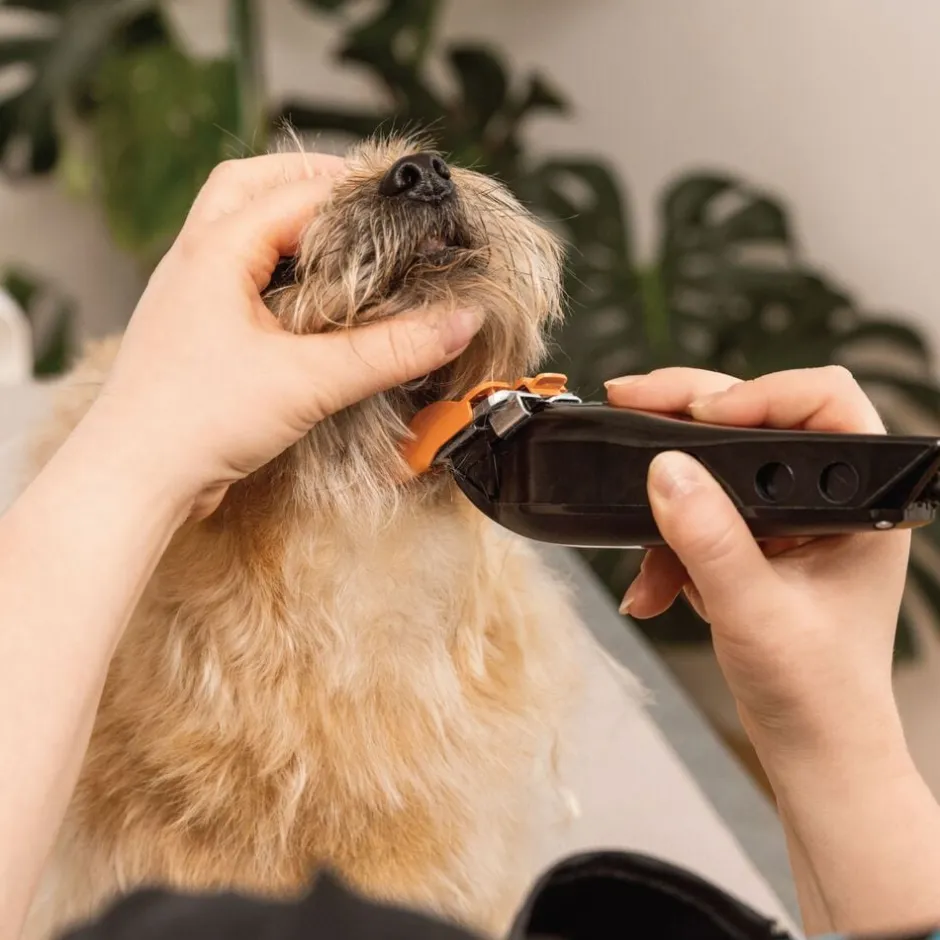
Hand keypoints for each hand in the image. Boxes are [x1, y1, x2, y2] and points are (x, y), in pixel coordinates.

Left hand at [84, 154, 482, 518]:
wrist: (133, 481)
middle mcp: (196, 260)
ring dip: (289, 225)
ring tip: (343, 242)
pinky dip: (276, 270)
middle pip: (251, 186)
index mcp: (215, 250)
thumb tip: (458, 323)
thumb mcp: (309, 381)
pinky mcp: (196, 330)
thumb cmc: (197, 423)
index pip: (297, 191)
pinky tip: (309, 299)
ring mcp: (191, 295)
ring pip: (239, 230)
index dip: (356, 190)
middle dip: (310, 182)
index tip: (407, 203)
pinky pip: (238, 276)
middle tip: (365, 199)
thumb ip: (389, 351)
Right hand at [606, 366, 909, 769]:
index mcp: (859, 502)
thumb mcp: (756, 611)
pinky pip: (699, 513)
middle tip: (632, 400)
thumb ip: (710, 539)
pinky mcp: (754, 542)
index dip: (758, 393)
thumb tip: (666, 471)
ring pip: (717, 464)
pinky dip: (667, 545)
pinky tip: (653, 588)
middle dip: (687, 415)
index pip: (821, 402)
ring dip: (669, 499)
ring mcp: (787, 520)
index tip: (699, 414)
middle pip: (756, 419)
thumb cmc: (818, 693)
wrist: (809, 747)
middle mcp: (824, 500)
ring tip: (638, 535)